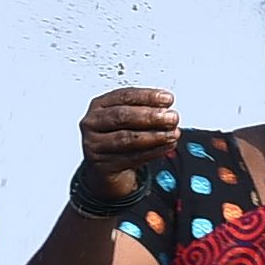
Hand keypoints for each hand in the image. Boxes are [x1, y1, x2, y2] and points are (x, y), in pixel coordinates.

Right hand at [74, 88, 181, 209]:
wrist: (104, 168)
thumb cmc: (118, 138)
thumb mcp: (127, 120)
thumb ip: (144, 112)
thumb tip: (167, 110)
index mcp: (99, 105)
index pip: (124, 96)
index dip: (147, 97)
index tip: (167, 99)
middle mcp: (93, 123)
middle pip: (123, 116)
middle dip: (151, 117)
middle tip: (172, 117)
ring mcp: (94, 145)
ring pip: (126, 138)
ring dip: (154, 136)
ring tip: (172, 134)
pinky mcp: (102, 165)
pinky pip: (131, 158)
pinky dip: (152, 152)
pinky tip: (166, 147)